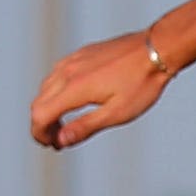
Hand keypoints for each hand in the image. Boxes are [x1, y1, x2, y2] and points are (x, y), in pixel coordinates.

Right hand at [30, 31, 175, 148]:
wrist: (156, 49)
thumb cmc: (142, 83)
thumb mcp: (117, 112)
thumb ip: (86, 126)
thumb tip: (61, 140)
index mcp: (74, 88)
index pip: (41, 115)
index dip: (40, 133)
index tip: (51, 146)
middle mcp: (66, 71)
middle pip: (40, 102)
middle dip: (43, 125)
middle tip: (58, 141)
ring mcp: (72, 60)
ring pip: (46, 88)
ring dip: (49, 108)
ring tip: (64, 126)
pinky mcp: (80, 54)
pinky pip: (57, 75)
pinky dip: (56, 93)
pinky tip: (72, 102)